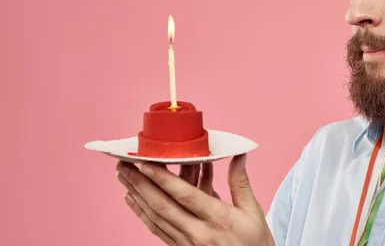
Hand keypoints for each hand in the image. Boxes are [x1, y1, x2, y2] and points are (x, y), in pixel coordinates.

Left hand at [115, 154, 274, 245]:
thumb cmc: (256, 243)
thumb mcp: (253, 212)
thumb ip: (240, 182)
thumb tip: (238, 154)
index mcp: (219, 219)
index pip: (185, 196)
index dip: (164, 179)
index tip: (146, 163)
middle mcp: (198, 233)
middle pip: (163, 206)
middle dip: (141, 184)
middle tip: (123, 165)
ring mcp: (187, 244)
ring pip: (156, 218)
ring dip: (137, 196)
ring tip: (123, 178)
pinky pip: (157, 231)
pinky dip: (142, 214)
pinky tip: (131, 200)